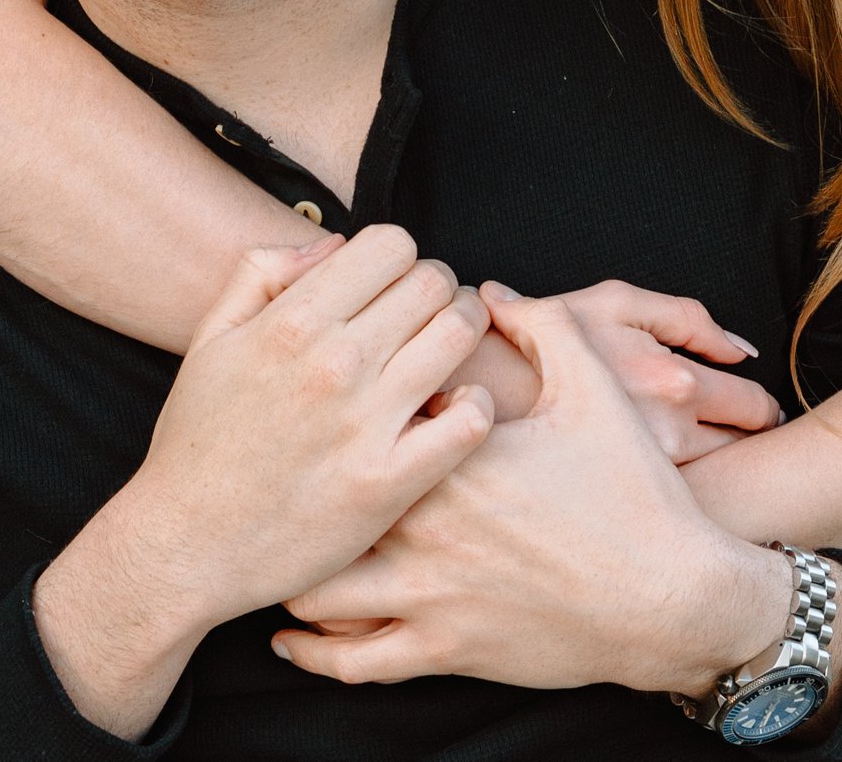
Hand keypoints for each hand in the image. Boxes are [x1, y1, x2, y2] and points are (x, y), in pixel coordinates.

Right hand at [128, 225, 493, 633]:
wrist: (184, 546)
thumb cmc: (197, 440)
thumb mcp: (211, 338)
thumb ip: (261, 272)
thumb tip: (334, 244)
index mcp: (291, 320)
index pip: (391, 244)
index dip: (400, 257)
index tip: (391, 286)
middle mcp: (333, 363)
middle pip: (433, 282)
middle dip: (437, 288)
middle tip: (425, 317)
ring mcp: (364, 424)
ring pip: (459, 335)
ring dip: (464, 333)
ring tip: (446, 354)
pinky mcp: (388, 484)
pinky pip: (469, 421)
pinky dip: (476, 404)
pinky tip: (453, 409)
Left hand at [275, 287, 788, 694]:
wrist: (677, 599)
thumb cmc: (635, 491)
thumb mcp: (594, 389)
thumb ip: (541, 325)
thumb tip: (492, 290)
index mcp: (451, 452)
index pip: (365, 410)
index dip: (342, 401)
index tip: (328, 391)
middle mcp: (426, 522)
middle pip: (323, 496)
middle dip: (296, 482)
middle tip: (277, 464)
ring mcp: (429, 594)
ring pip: (320, 589)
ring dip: (294, 568)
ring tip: (279, 546)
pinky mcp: (444, 650)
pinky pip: (354, 662)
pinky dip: (313, 649)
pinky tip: (290, 634)